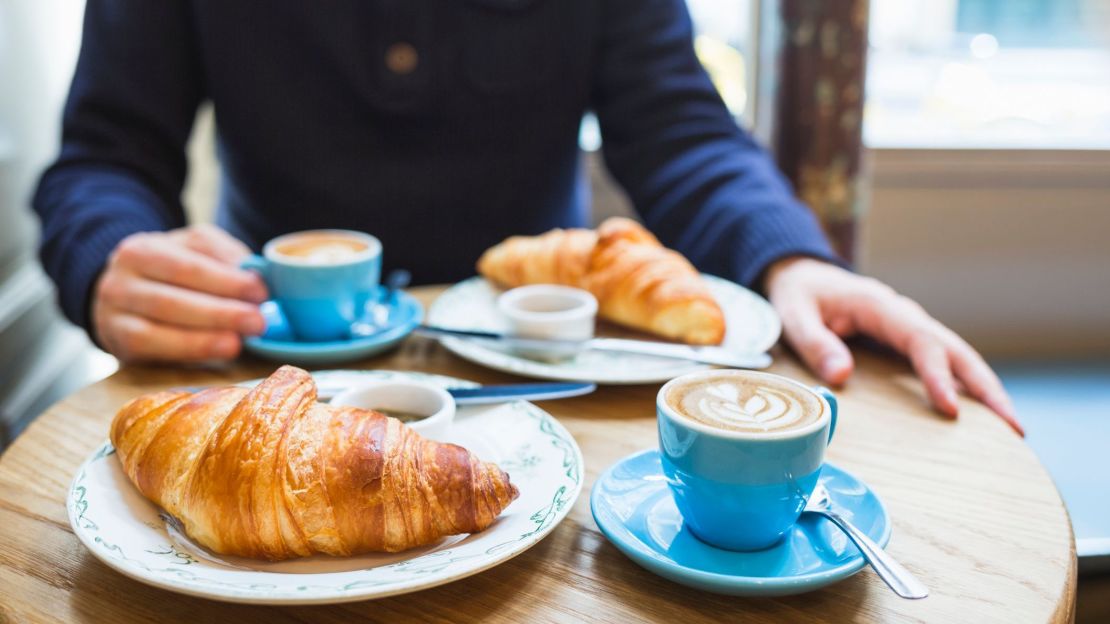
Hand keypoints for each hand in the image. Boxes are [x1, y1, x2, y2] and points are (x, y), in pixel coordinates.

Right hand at [93, 224, 267, 362]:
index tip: (260, 292)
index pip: (187, 266)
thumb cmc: (170, 272)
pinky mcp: (118, 341)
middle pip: (173, 298)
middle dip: (220, 312)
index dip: (226, 280)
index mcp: (142, 249)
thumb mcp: (194, 251)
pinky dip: (189, 349)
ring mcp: (114, 312)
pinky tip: (218, 350)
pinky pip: (152, 346)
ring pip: (161, 325)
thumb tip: (255, 273)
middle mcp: (120, 279)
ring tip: (239, 342)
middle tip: (257, 322)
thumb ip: (222, 256)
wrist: (125, 295)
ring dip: (206, 336)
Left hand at [764, 256, 1021, 434]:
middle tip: (1014, 427)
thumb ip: (815, 342)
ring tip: (1013, 428)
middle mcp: (904, 316)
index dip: (937, 375)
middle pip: (956, 350)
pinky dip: (968, 385)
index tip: (952, 408)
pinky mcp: (909, 341)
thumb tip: (842, 375)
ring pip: (958, 356)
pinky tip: (983, 415)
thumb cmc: (798, 295)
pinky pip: (945, 362)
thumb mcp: (793, 314)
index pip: (920, 341)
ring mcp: (911, 328)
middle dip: (986, 387)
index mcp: (880, 307)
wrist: (802, 275)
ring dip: (986, 389)